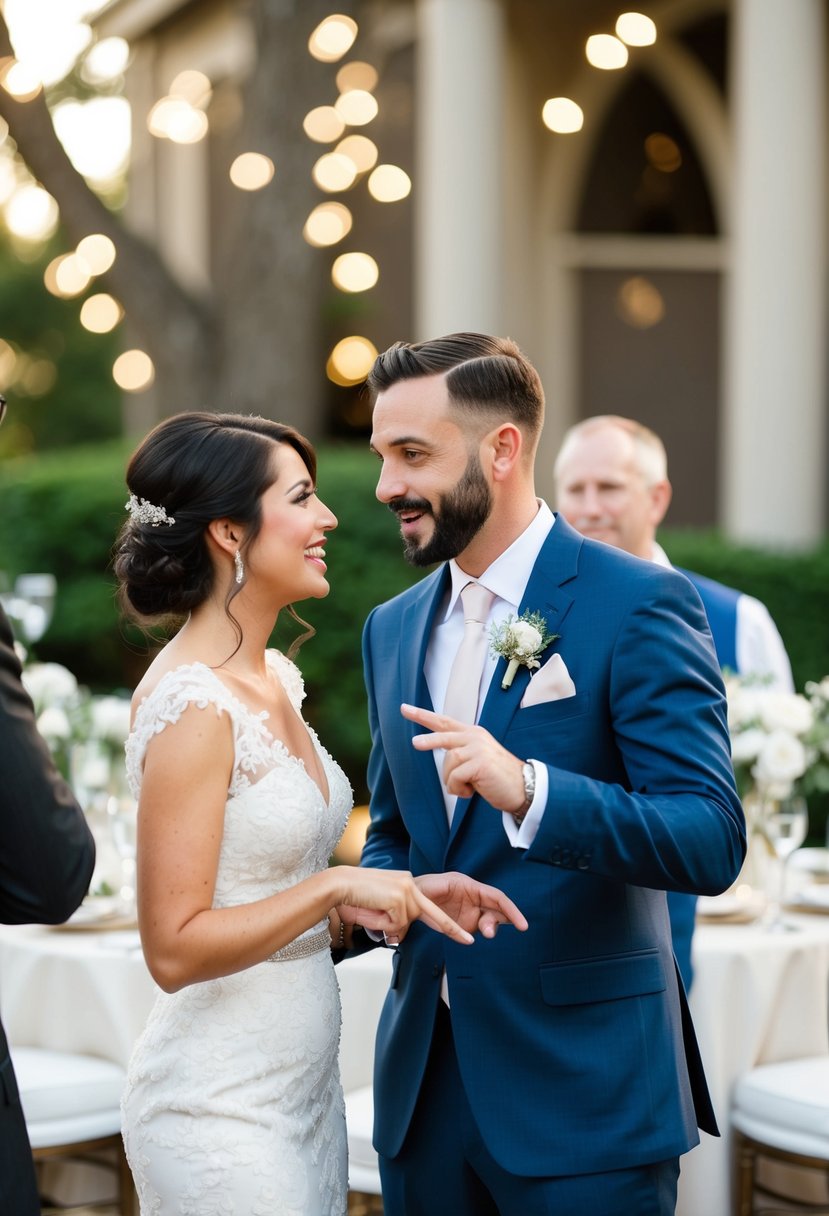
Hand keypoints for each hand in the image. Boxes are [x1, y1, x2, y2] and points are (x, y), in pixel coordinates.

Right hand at [333, 867, 475, 944]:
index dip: (447, 924)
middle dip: (452, 930)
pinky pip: (396, 924)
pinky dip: (381, 923)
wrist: (339, 885)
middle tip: (469, 941)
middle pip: (432, 914)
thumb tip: (400, 934)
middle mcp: (410, 883)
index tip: (465, 936)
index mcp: (406, 883)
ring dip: (385, 924)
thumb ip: (394, 919)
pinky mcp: (400, 897)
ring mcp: (407, 889)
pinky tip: (371, 908)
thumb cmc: (352, 897)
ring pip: (404, 923)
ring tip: (370, 909)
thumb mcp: (379, 909)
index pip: (430, 907)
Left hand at [401, 702, 526, 812]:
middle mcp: (475, 737)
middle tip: (415, 743)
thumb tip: (444, 758)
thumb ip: (461, 754)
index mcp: (473, 734)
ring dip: (453, 782)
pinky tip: (472, 792)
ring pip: (448, 764)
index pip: (444, 722)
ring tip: (468, 788)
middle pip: (443, 736)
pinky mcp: (480, 762)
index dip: (423, 716)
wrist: (523, 788)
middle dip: (428, 741)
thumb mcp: (478, 760)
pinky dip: (459, 789)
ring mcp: (478, 748)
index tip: (405, 709)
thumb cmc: (497, 777)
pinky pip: (455, 778)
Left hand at [415, 872, 527, 938]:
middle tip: (488, 933)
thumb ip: (445, 901)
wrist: (409, 898)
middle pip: (497, 911)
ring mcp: (470, 913)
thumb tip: (462, 921)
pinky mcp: (463, 925)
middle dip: (499, 922)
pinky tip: (469, 938)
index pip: (497, 898)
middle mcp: (474, 900)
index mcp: (470, 886)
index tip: (522, 925)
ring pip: (489, 922)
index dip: (511, 910)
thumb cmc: (422, 888)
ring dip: (490, 929)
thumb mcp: (432, 887)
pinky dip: (477, 937)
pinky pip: (476, 932)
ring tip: (483, 934)